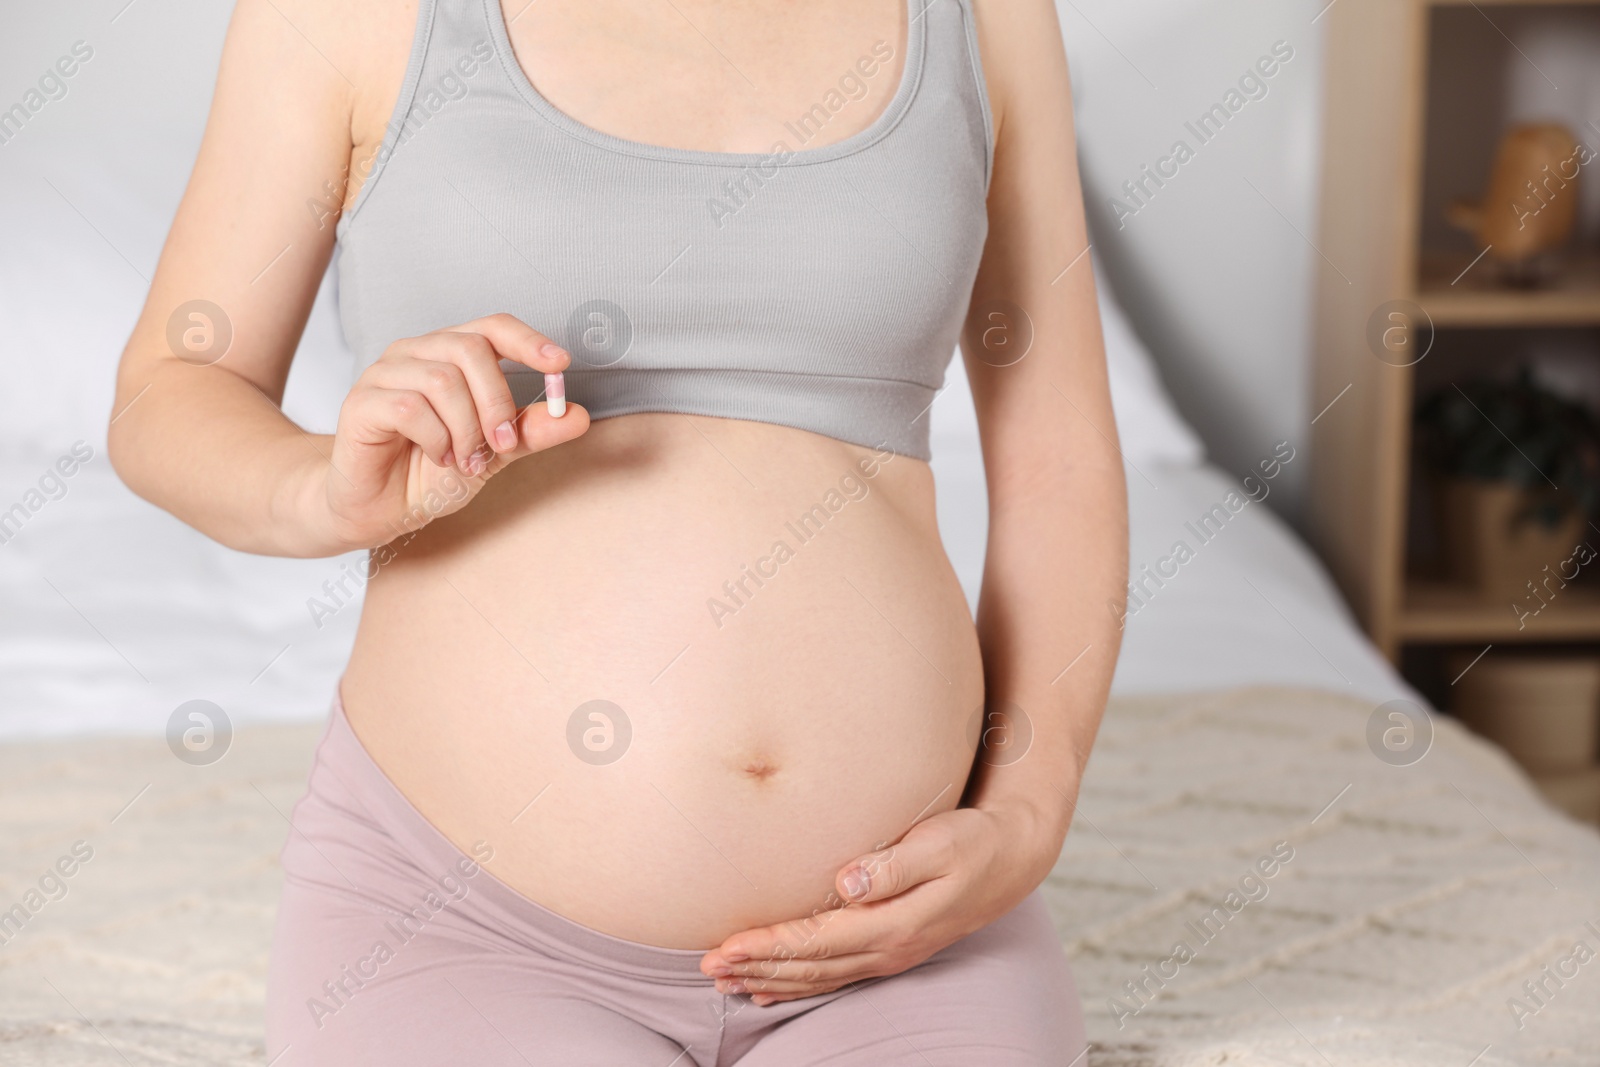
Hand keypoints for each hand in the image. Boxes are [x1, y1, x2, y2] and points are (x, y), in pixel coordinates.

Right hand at [321, 314, 588, 547]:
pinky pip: (408, 407)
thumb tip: (578, 416)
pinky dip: (434, 439)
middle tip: (502, 446)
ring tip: (463, 460)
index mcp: (450, 355)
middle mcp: (417, 353)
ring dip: (465, 430)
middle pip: (470, 349)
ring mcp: (385, 373)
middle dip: (496, 402)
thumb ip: (531, 432)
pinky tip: (435, 456)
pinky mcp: (361, 401)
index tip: (560, 364)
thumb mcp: (493, 453)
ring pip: (442, 380)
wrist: (381, 508)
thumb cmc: (431, 472)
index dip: (528, 340)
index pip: (492, 327)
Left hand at [698, 804, 1059, 1004]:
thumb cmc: (972, 841)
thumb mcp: (940, 842)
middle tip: (709, 967)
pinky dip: (798, 984)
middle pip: (810, 967)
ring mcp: (890, 954)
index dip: (768, 946)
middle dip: (756, 967)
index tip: (727, 946)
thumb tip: (847, 880)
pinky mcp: (891, 949)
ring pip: (819, 978)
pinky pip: (836, 977)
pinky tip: (771, 986)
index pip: (816, 942)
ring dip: (771, 979)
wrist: (1012, 858)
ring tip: (727, 981)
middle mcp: (889, 948)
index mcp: (894, 924)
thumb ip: (893, 863)